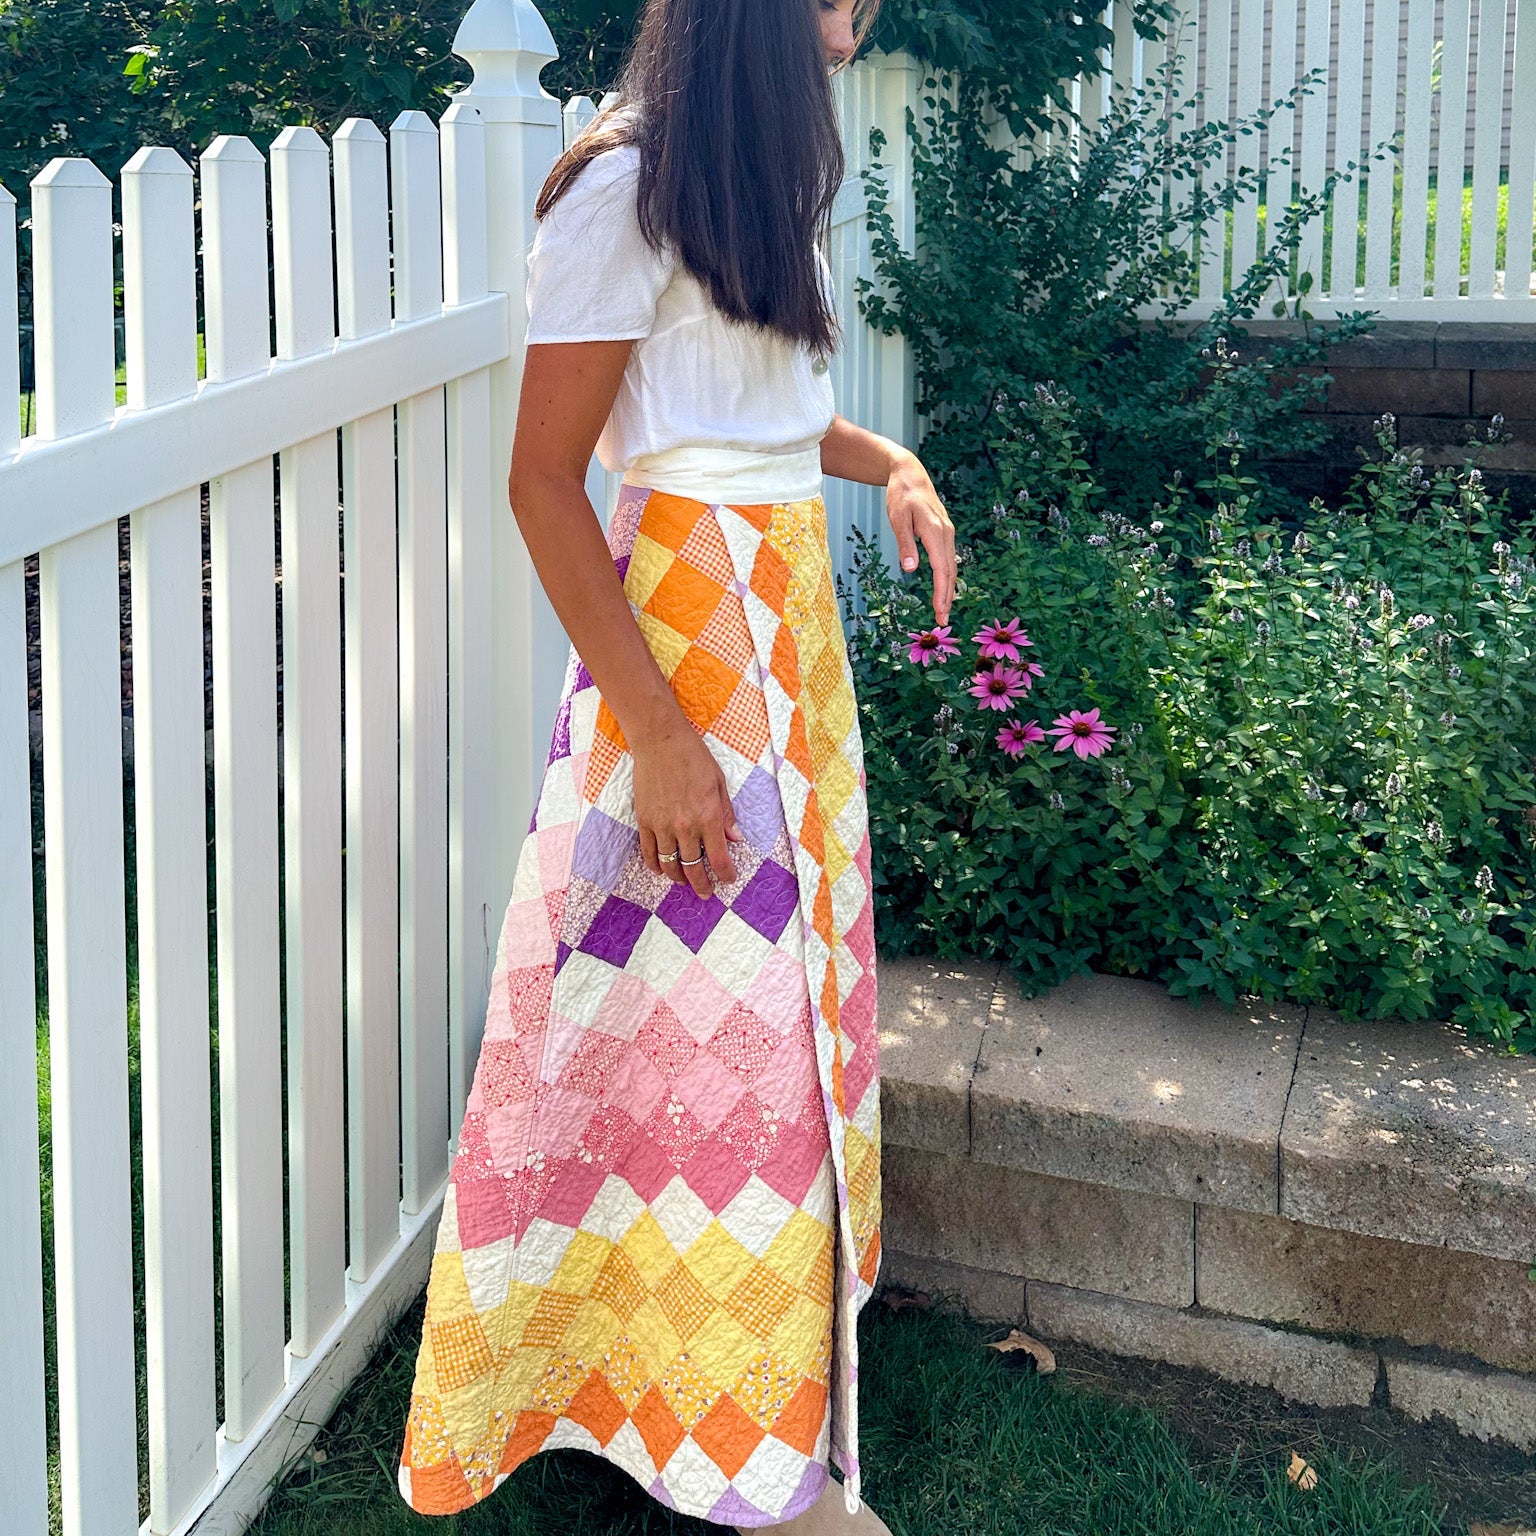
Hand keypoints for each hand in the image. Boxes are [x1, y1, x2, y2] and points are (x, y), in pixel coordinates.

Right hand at [632, 721, 743, 894]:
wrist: (659, 740)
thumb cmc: (693, 756)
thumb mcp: (718, 782)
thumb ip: (726, 814)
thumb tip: (735, 839)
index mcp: (708, 816)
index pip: (719, 858)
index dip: (725, 874)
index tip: (728, 879)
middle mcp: (685, 825)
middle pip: (693, 868)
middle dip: (702, 884)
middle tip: (706, 892)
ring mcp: (662, 825)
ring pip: (670, 865)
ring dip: (679, 878)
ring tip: (685, 882)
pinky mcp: (644, 820)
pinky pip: (649, 852)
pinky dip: (655, 865)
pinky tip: (662, 869)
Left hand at [886, 450, 954, 624]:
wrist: (911, 475)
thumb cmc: (901, 496)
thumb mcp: (897, 519)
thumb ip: (905, 544)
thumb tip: (910, 569)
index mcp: (935, 532)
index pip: (942, 569)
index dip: (941, 593)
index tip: (939, 612)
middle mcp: (946, 534)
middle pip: (950, 572)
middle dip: (947, 597)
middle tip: (943, 620)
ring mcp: (947, 533)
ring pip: (951, 566)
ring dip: (948, 589)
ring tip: (943, 609)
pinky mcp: (944, 533)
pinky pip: (948, 559)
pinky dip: (947, 576)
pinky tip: (943, 587)